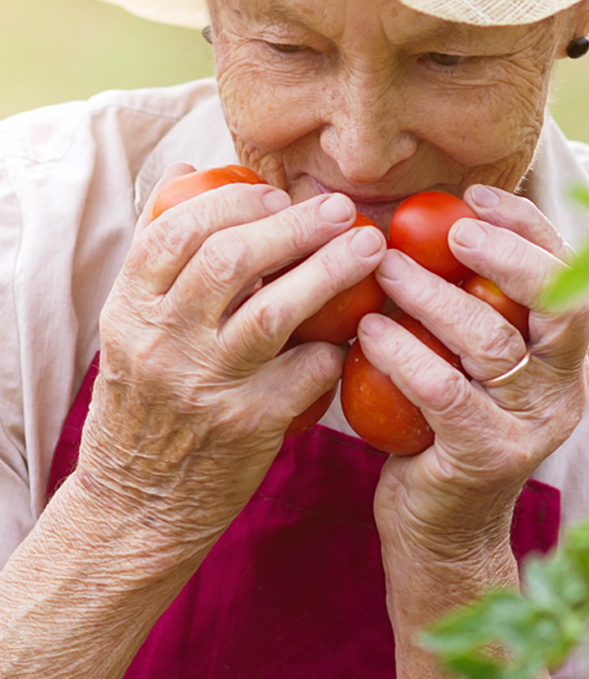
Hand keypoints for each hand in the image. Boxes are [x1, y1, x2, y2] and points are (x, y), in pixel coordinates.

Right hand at [75, 165, 385, 559]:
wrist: (135, 509)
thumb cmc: (144, 404)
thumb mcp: (128, 328)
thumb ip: (158, 254)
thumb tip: (189, 168)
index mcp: (129, 311)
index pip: (176, 232)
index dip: (234, 202)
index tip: (276, 196)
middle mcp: (161, 344)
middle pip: (232, 260)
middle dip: (295, 225)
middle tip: (340, 211)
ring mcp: (205, 386)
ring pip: (276, 310)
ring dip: (331, 269)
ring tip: (370, 248)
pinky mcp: (248, 427)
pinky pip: (306, 371)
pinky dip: (333, 346)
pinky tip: (350, 335)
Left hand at [360, 186, 588, 562]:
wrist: (441, 534)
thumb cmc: (444, 427)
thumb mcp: (468, 363)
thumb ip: (469, 305)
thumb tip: (423, 219)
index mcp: (565, 356)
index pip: (570, 274)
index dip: (529, 228)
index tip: (476, 197)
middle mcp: (563, 387)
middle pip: (562, 301)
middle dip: (507, 253)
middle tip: (450, 230)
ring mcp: (530, 426)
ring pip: (493, 342)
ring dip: (433, 297)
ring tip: (382, 270)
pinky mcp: (486, 457)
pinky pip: (444, 391)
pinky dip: (403, 354)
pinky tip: (369, 332)